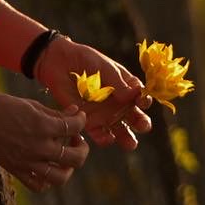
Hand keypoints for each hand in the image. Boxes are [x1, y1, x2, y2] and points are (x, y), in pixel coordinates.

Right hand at [0, 92, 88, 192]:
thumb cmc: (0, 106)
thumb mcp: (30, 105)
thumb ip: (55, 112)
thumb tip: (75, 112)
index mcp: (43, 127)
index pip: (75, 127)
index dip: (82, 120)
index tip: (79, 117)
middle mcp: (40, 147)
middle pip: (76, 158)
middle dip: (82, 147)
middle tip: (76, 139)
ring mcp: (29, 162)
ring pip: (60, 177)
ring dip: (69, 168)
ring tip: (65, 158)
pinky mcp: (17, 170)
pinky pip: (38, 185)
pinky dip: (46, 181)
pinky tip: (47, 169)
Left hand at [36, 37, 152, 148]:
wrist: (59, 64)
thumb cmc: (85, 61)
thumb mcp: (104, 67)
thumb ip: (118, 82)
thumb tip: (135, 95)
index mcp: (127, 89)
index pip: (141, 98)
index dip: (145, 101)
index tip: (142, 101)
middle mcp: (120, 105)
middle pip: (136, 118)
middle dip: (142, 124)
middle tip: (143, 126)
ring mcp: (106, 115)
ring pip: (122, 132)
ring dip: (128, 139)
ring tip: (131, 144)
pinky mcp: (90, 123)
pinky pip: (101, 136)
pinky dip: (105, 140)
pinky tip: (108, 138)